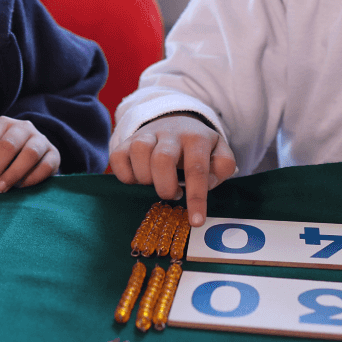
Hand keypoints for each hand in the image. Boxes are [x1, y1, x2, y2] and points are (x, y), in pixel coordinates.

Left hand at [0, 116, 59, 192]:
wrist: (31, 155)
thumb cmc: (0, 154)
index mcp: (2, 124)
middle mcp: (23, 127)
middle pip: (7, 145)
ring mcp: (40, 139)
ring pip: (29, 154)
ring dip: (12, 174)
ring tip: (0, 189)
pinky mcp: (54, 154)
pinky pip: (46, 166)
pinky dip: (31, 178)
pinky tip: (20, 187)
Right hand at [109, 114, 236, 227]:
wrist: (175, 119)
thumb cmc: (197, 146)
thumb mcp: (218, 150)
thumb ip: (223, 165)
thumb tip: (210, 182)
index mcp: (196, 138)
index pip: (197, 169)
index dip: (196, 197)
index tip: (196, 221)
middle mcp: (170, 133)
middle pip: (162, 159)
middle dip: (166, 186)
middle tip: (173, 194)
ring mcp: (146, 135)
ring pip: (138, 151)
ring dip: (145, 177)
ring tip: (155, 183)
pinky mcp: (127, 141)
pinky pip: (118, 157)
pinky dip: (125, 175)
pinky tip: (138, 179)